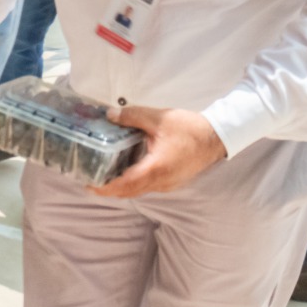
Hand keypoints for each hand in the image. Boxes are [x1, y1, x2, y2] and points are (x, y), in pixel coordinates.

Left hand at [91, 105, 225, 198]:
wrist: (217, 137)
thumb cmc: (190, 128)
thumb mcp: (158, 118)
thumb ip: (130, 116)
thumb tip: (109, 114)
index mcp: (156, 168)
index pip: (124, 185)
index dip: (105, 188)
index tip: (89, 186)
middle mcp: (161, 182)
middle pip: (129, 192)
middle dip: (109, 190)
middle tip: (91, 180)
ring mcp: (168, 185)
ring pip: (139, 191)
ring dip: (122, 188)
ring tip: (105, 176)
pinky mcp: (173, 182)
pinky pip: (149, 188)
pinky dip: (134, 184)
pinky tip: (127, 171)